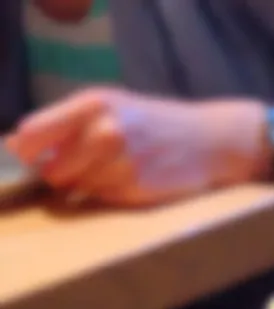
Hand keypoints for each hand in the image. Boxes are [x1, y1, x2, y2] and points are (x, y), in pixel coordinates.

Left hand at [5, 88, 268, 206]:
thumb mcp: (113, 106)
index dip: (29, 151)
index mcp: (93, 103)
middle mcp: (104, 131)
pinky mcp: (135, 191)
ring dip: (89, 187)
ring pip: (78, 189)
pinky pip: (103, 200)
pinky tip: (131, 183)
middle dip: (62, 174)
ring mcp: (120, 163)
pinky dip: (110, 196)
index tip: (33, 158)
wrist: (211, 141)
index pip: (34, 132)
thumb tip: (21, 145)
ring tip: (116, 172)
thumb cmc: (157, 124)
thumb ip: (69, 123)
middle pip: (53, 170)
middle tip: (86, 169)